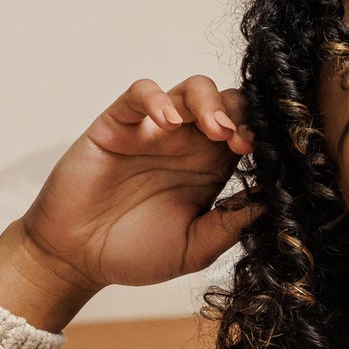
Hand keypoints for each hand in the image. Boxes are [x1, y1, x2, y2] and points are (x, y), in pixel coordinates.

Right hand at [18, 76, 261, 290]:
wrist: (78, 258)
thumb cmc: (135, 253)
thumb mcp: (194, 248)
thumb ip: (229, 226)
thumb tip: (271, 204)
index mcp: (211, 170)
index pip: (247, 135)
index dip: (261, 138)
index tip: (267, 157)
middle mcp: (187, 145)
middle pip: (227, 103)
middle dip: (242, 114)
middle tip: (243, 142)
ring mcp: (153, 131)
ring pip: (191, 89)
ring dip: (210, 102)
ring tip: (215, 129)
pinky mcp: (118, 124)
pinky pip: (139, 93)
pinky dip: (156, 98)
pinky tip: (167, 122)